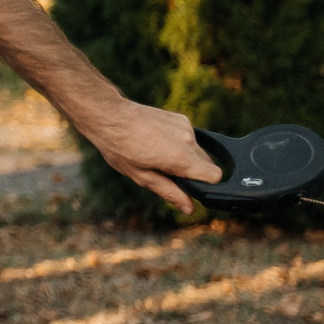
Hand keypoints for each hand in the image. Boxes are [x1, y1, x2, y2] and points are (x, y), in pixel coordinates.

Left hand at [78, 97, 217, 214]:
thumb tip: (189, 208)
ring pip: (198, 150)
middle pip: (208, 164)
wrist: (108, 115)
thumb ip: (169, 192)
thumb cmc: (119, 147)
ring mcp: (186, 127)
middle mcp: (188, 140)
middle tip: (166, 172)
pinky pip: (189, 137)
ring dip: (186, 157)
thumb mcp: (141, 176)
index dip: (206, 185)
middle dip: (193, 172)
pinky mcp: (180, 118)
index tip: (190, 187)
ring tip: (158, 155)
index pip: (215, 176)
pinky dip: (180, 143)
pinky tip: (158, 141)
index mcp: (181, 157)